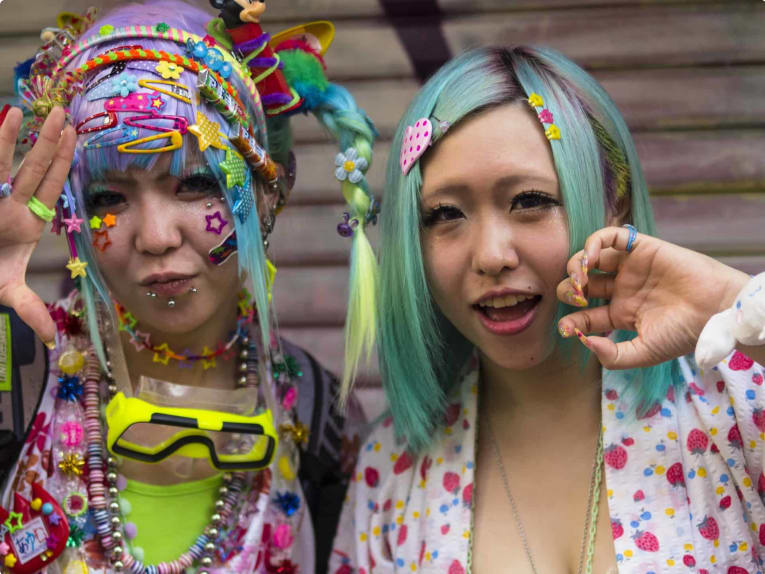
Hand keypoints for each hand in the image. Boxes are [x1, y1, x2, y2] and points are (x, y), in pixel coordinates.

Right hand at [0, 106, 75, 345]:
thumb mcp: (7, 292)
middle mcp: (8, 205)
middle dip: (46, 141)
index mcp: (24, 221)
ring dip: (11, 138)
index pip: (48, 186)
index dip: (62, 161)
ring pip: (2, 163)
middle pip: (31, 168)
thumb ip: (30, 310)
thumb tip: (54, 340)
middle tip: (62, 111)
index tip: (75, 135)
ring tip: (21, 110)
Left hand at [556, 226, 748, 368]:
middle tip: (576, 299)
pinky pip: (610, 237)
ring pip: (589, 259)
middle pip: (581, 285)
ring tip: (580, 280)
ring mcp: (629, 268)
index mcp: (620, 314)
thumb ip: (614, 356)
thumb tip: (585, 343)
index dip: (570, 321)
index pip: (584, 315)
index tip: (565, 329)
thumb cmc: (684, 332)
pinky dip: (593, 243)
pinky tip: (589, 259)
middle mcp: (621, 289)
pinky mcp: (640, 248)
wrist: (716, 309)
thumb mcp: (645, 352)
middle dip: (569, 291)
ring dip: (575, 266)